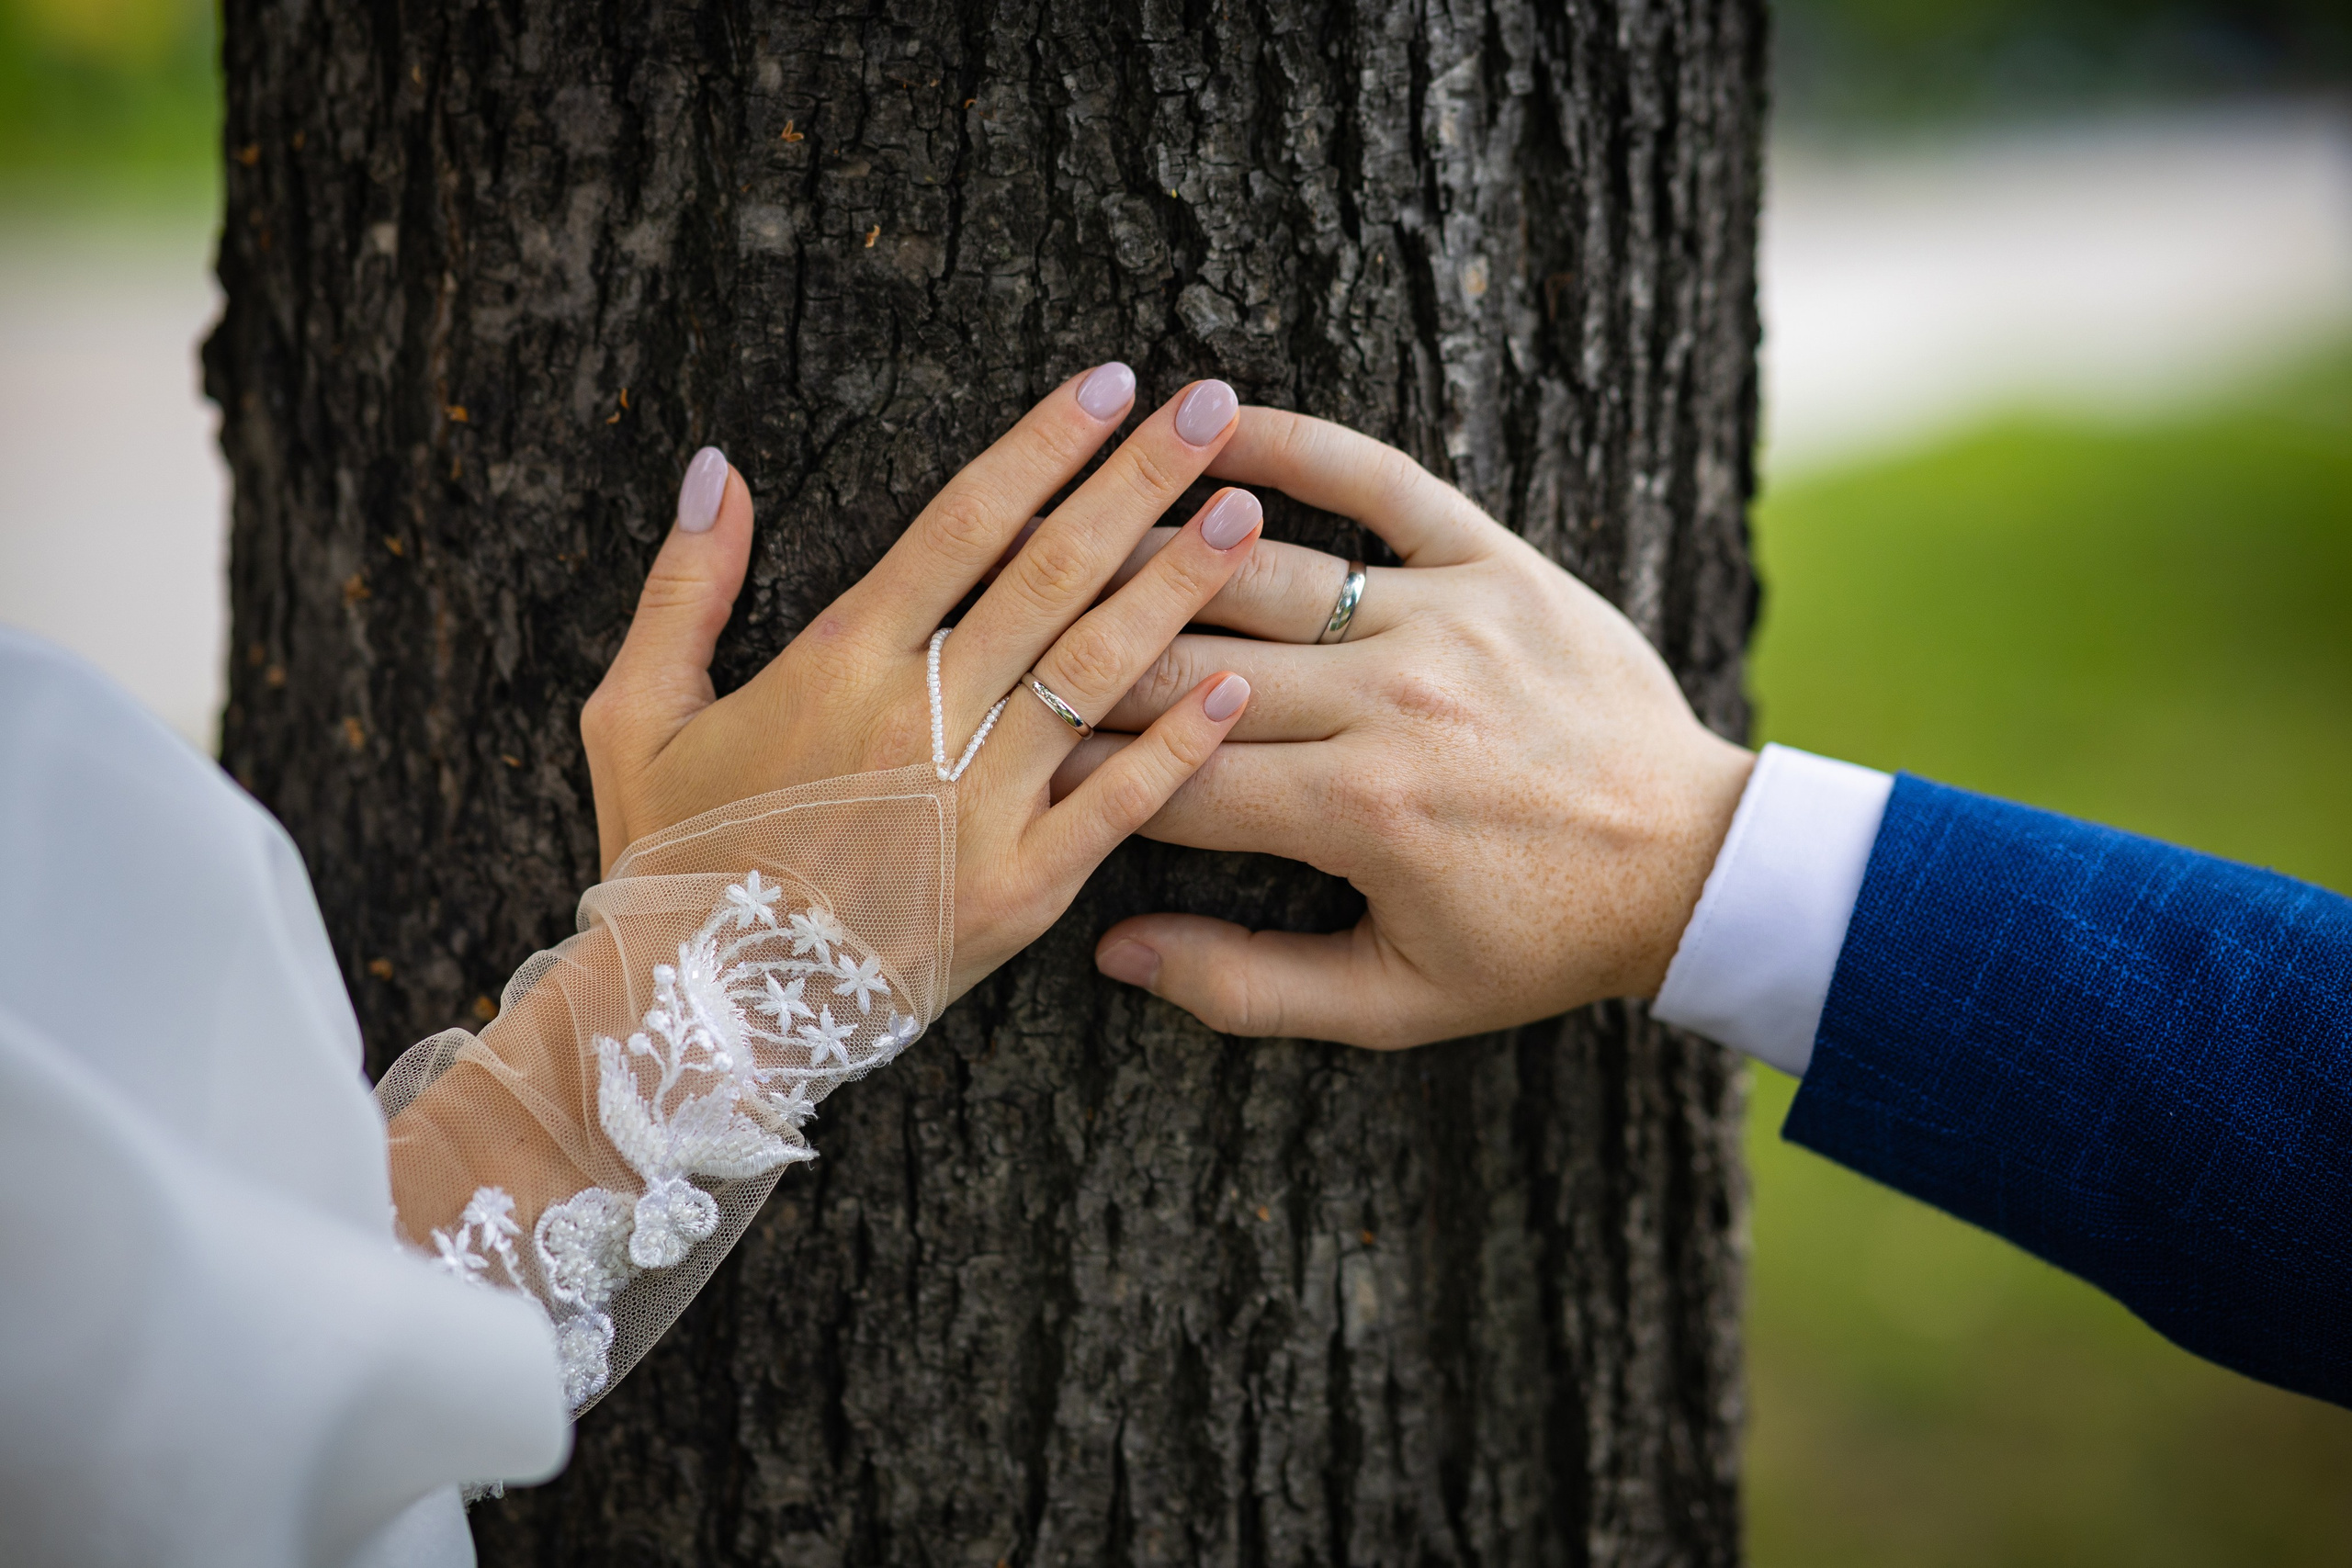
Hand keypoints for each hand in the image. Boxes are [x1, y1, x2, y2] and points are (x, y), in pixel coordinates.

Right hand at [580, 368, 1263, 998]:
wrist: (696, 1020)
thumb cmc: (668, 860)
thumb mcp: (634, 715)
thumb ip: (681, 587)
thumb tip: (715, 466)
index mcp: (838, 662)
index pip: (964, 521)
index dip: (1042, 443)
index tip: (1110, 382)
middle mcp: (922, 720)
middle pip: (1051, 573)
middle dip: (1138, 481)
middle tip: (1214, 406)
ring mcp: (979, 808)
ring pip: (1097, 672)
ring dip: (1179, 587)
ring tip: (1249, 511)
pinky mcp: (1020, 891)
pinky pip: (1118, 806)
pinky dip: (1181, 745)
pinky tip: (1239, 684)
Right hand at [1057, 410, 1753, 1047]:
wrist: (1691, 864)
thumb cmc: (1535, 941)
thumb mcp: (1396, 1002)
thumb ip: (1248, 987)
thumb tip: (1112, 950)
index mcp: (1357, 815)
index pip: (1166, 775)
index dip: (1067, 764)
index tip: (994, 746)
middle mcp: (1391, 706)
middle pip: (1188, 660)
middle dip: (1079, 647)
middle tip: (990, 618)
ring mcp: (1446, 621)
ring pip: (1261, 567)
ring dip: (1149, 537)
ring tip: (1061, 512)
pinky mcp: (1499, 561)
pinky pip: (1384, 480)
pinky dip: (1295, 440)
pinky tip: (1212, 417)